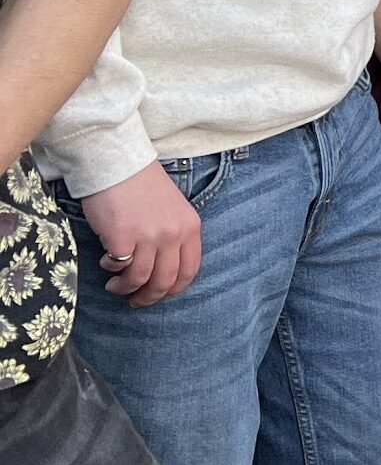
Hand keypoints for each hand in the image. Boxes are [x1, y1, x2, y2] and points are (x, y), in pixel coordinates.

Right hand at [80, 162, 201, 304]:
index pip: (190, 270)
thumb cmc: (143, 186)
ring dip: (125, 288)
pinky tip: (107, 262)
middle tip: (135, 301)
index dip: (174, 289)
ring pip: (140, 280)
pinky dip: (111, 270)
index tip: (159, 295)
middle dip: (149, 298)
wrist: (119, 163)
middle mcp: (173, 233)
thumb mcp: (173, 209)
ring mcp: (149, 235)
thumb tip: (162, 270)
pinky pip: (119, 267)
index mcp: (190, 226)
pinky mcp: (123, 236)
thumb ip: (174, 236)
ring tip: (114, 285)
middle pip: (166, 281)